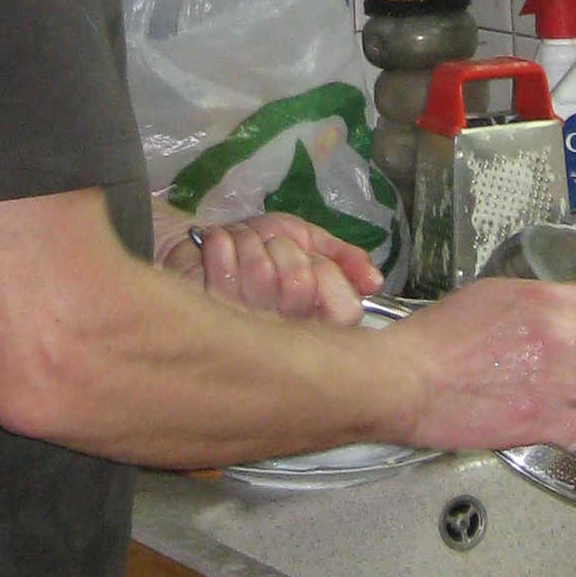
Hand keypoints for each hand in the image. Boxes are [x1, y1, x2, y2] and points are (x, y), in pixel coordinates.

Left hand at [159, 211, 378, 325]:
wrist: (201, 244)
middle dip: (281, 248)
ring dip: (248, 242)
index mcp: (317, 321)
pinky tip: (216, 253)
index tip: (307, 259)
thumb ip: (344, 257)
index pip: (345, 307)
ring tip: (240, 251)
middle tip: (268, 251)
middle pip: (300, 281)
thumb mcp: (309, 241)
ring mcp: (246, 328)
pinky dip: (221, 244)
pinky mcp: (209, 317)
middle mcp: (285, 334)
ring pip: (261, 268)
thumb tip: (374, 282)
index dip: (323, 270)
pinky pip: (225, 266)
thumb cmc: (259, 248)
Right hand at [382, 280, 575, 456]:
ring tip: (574, 392)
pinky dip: (574, 429)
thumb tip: (561, 313)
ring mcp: (558, 385)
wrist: (408, 379)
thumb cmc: (437, 336)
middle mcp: (562, 341)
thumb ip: (536, 303)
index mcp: (546, 303)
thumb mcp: (490, 296)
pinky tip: (556, 422)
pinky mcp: (545, 423)